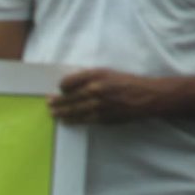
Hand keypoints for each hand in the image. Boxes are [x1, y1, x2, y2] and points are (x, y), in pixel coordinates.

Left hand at [49, 69, 163, 123]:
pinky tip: (66, 121)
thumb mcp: (108, 73)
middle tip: (48, 103)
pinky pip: (83, 119)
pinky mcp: (103, 117)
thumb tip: (71, 85)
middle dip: (57, 101)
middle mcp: (96, 89)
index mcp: (97, 75)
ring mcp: (98, 105)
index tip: (59, 88)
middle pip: (70, 97)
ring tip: (53, 113)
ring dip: (61, 112)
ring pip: (74, 110)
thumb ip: (90, 78)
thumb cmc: (127, 82)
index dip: (62, 86)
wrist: (146, 96)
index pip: (70, 81)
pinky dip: (73, 120)